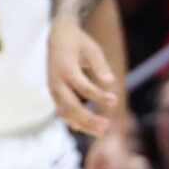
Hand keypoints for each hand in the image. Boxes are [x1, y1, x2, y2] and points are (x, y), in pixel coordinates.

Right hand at [47, 20, 119, 135]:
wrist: (57, 37)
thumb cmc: (78, 42)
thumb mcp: (92, 48)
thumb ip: (100, 65)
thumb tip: (111, 82)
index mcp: (66, 68)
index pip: (83, 87)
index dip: (99, 96)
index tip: (115, 100)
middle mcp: (56, 82)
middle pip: (70, 106)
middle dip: (88, 119)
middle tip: (107, 126)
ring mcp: (53, 90)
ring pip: (65, 113)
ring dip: (83, 125)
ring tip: (102, 131)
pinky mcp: (55, 95)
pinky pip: (63, 113)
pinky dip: (76, 122)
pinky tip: (91, 128)